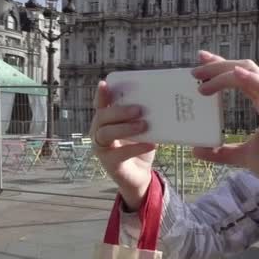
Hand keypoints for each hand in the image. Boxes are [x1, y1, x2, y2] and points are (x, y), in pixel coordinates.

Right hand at [89, 82, 155, 210]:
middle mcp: (99, 132)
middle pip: (102, 117)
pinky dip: (135, 147)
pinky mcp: (109, 163)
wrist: (141, 175)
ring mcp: (102, 148)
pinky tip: (149, 144)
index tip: (105, 83)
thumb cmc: (139, 146)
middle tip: (139, 109)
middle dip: (120, 111)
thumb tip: (159, 102)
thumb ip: (142, 117)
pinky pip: (119, 153)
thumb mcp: (142, 129)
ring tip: (144, 125)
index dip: (101, 95)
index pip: (101, 105)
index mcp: (106, 121)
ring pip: (106, 133)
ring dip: (125, 127)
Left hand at [192, 51, 258, 216]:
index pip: (241, 78)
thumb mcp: (243, 156)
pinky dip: (250, 79)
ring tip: (202, 77)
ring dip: (225, 71)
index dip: (222, 67)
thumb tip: (196, 149)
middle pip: (244, 70)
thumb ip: (222, 152)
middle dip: (219, 65)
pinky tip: (234, 73)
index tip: (200, 63)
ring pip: (252, 74)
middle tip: (195, 69)